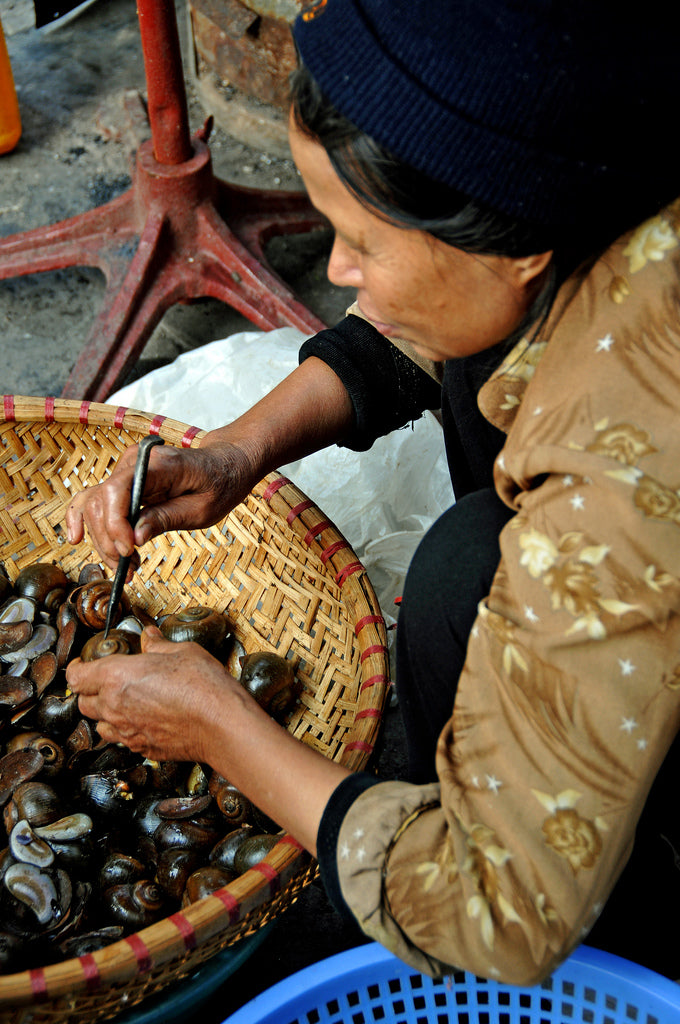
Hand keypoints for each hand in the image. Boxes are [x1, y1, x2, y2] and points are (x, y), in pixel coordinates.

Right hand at [65, 438, 255, 572]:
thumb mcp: (202, 509)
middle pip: (101, 501)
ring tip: (124, 565)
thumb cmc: (220, 484)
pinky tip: (77, 538)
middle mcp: (136, 461)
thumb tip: (135, 537)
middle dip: (108, 540)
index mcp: (158, 463)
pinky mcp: (125, 481)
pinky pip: (97, 499)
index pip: (117, 489)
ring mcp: (127, 469)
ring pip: (95, 505)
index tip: (128, 551)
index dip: (115, 524)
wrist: (225, 465)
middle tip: (127, 567)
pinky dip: (86, 519)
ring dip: (102, 539)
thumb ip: (167, 519)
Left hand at [66, 626, 241, 761]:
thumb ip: (158, 645)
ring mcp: (127, 732)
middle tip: (106, 681)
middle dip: (90, 691)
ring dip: (106, 714)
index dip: (76, 668)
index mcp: (116, 677)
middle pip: (84, 703)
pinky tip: (144, 719)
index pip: (76, 676)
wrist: (222, 724)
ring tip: (124, 702)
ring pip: (100, 726)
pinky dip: (127, 730)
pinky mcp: (143, 749)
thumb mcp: (181, 651)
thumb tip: (150, 637)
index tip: (83, 663)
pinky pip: (124, 740)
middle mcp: (115, 706)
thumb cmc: (203, 686)